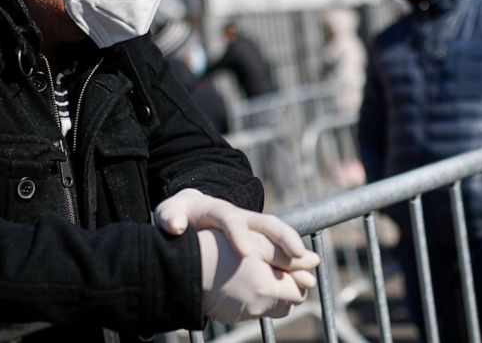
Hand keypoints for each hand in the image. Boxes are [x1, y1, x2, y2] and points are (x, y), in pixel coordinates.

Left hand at [156, 189, 318, 270]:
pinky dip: (290, 257)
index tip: (246, 253)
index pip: (231, 220)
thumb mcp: (170, 212)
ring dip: (294, 247)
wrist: (193, 208)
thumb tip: (175, 227)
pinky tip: (302, 273)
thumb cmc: (180, 214)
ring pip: (277, 233)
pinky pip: (277, 245)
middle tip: (298, 255)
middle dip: (283, 238)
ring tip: (311, 264)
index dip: (239, 235)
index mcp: (218, 211)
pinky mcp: (256, 237)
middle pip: (266, 223)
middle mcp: (241, 216)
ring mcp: (251, 226)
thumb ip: (171, 217)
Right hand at [198, 229, 310, 323]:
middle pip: (289, 300)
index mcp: (268, 288)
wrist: (183, 267)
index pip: (300, 289)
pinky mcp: (233, 316)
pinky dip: (257, 297)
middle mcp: (259, 306)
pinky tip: (245, 280)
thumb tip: (315, 263)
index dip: (299, 274)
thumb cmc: (220, 248)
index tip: (294, 260)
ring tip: (261, 270)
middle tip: (278, 265)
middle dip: (289, 284)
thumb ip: (289, 255)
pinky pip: (255, 309)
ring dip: (274, 291)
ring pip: (273, 306)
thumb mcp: (258, 244)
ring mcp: (245, 313)